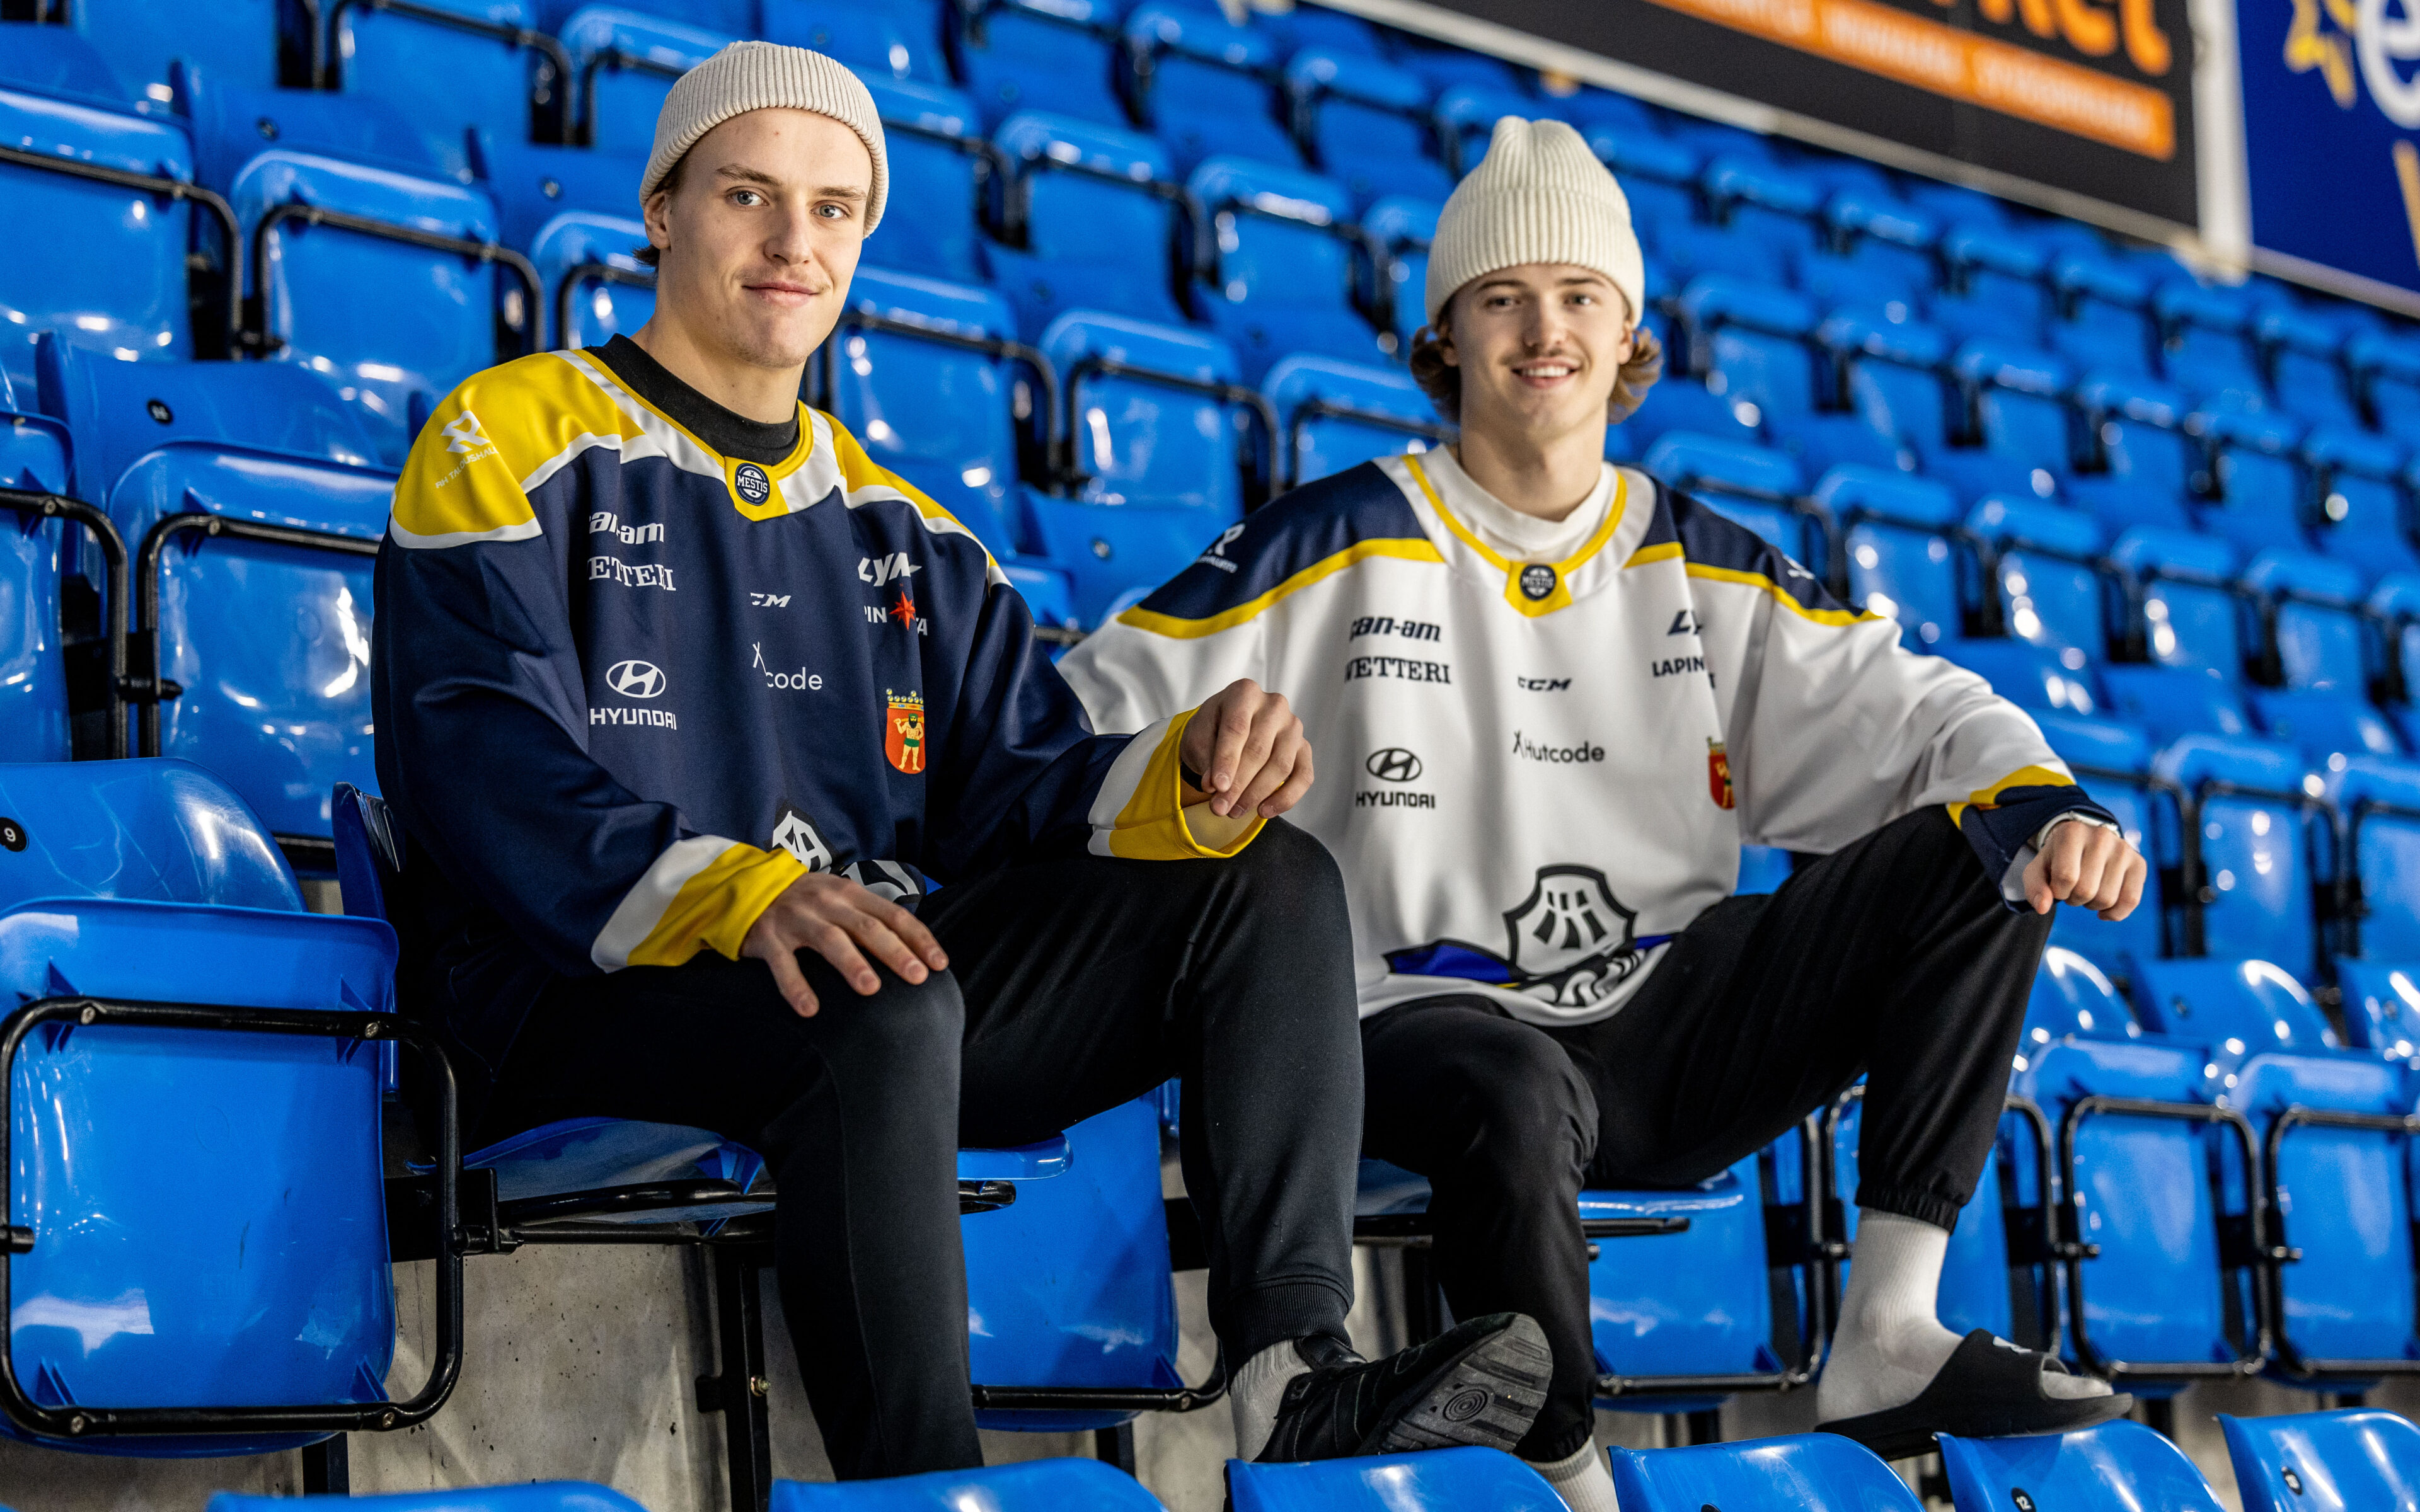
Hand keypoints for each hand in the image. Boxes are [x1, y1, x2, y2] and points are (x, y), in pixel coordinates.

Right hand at [739, 871, 948, 1016]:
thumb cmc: (803, 902)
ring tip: (871, 989)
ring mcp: (796, 918)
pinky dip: (796, 986)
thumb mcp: (837, 898)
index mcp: (849, 893)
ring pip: (830, 940)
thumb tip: (911, 949)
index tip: (939, 965)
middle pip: (867, 928)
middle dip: (895, 952)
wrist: (744, 887)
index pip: (893, 915)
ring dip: (852, 964)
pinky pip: (783, 964)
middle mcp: (826, 903)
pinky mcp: (767, 937)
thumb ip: (868, 917)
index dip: (918, 939)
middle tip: (917, 977)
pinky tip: (810, 1009)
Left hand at [1179, 678, 1314, 819]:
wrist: (1228, 729)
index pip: (1237, 728)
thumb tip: (1217, 787)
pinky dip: (1285, 799)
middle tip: (1219, 809)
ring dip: (1256, 794)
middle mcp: (1274, 705)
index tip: (1217, 788)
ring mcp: (1293, 727)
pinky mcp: (1305, 748)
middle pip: (1258, 750)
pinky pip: (1303, 777)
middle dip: (1238, 785)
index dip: (1226, 761)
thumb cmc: (1212, 730)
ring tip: (1234, 811)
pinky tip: (1263, 811)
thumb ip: (1206, 758)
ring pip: (1280, 765)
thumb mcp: (1198, 737)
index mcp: (1245, 693)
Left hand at [2022, 819, 2146, 920]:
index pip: (2066, 877)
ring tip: (2087, 890)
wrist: (2084, 843)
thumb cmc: (2058, 859)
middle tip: (2073, 888)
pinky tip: (2104, 910)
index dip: (2058, 891)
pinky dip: (2115, 913)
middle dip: (2074, 899)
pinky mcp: (2139, 863)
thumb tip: (2043, 907)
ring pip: (2107, 899)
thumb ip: (2034, 888)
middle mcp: (2101, 836)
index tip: (2057, 885)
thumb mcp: (2038, 869)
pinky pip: (2131, 901)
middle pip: (2086, 890)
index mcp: (2072, 832)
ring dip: (2092, 905)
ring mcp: (2123, 849)